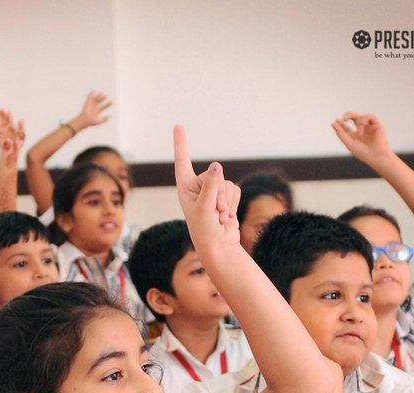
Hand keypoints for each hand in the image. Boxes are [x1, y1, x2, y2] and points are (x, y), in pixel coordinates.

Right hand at [0, 109, 25, 159]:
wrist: (12, 151)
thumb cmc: (17, 145)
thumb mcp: (22, 135)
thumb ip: (22, 127)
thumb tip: (22, 119)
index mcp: (11, 128)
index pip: (10, 120)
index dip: (9, 116)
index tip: (9, 111)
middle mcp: (5, 129)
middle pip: (3, 119)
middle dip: (2, 114)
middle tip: (2, 108)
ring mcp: (1, 131)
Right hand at [76, 91, 111, 129]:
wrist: (85, 120)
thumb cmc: (91, 122)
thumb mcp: (99, 121)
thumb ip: (104, 119)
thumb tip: (109, 116)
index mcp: (98, 111)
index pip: (104, 106)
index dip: (108, 104)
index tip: (112, 102)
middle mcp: (95, 107)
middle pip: (100, 101)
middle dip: (103, 98)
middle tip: (106, 96)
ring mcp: (91, 104)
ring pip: (96, 98)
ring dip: (98, 95)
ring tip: (102, 93)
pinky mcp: (87, 103)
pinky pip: (89, 97)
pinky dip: (90, 93)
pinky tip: (93, 91)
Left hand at [173, 125, 240, 255]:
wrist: (219, 246)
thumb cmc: (205, 230)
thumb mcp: (205, 208)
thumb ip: (210, 186)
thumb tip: (215, 166)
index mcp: (185, 187)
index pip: (183, 161)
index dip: (181, 144)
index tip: (178, 126)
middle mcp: (198, 186)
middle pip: (215, 174)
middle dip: (219, 193)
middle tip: (215, 211)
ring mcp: (212, 190)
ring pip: (227, 183)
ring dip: (227, 201)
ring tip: (220, 217)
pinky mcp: (225, 196)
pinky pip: (235, 190)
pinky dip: (233, 203)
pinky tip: (227, 217)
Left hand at [331, 111, 392, 166]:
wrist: (376, 156)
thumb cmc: (362, 152)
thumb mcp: (349, 143)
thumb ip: (341, 133)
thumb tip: (333, 123)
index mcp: (354, 136)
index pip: (346, 127)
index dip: (341, 123)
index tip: (337, 120)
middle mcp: (361, 130)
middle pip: (353, 117)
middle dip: (348, 115)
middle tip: (345, 118)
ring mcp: (369, 127)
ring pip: (361, 117)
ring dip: (359, 124)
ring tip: (360, 134)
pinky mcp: (377, 124)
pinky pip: (370, 116)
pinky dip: (365, 118)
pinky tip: (363, 123)